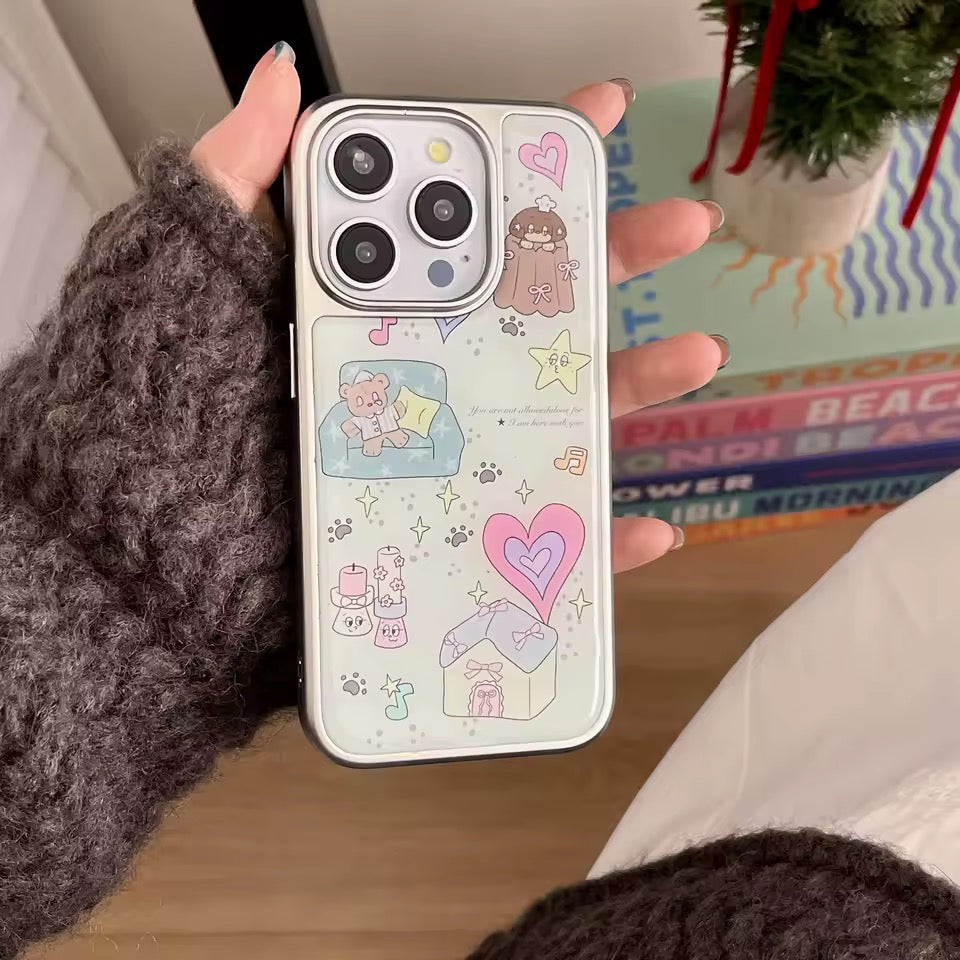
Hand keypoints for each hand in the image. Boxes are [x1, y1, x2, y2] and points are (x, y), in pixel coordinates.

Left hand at [192, 50, 725, 573]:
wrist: (148, 551)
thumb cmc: (169, 409)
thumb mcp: (197, 274)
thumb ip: (239, 179)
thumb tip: (280, 81)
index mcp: (374, 309)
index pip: (465, 227)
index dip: (529, 169)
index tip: (591, 120)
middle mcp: (418, 374)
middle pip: (534, 311)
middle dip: (614, 261)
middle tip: (682, 226)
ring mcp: (440, 456)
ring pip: (556, 416)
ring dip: (634, 387)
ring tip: (694, 356)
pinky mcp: (447, 535)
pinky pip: (537, 541)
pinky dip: (596, 544)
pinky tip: (645, 532)